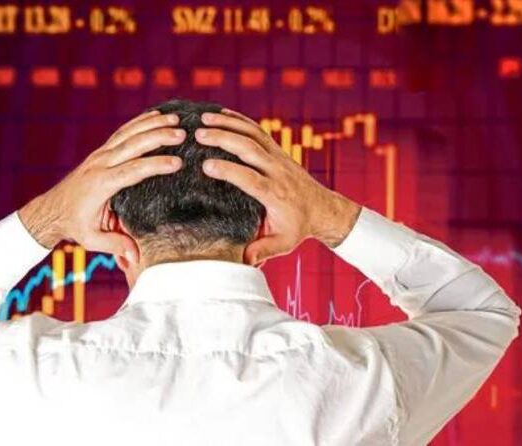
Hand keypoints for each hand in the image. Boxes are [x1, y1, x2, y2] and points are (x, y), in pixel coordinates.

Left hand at [18, 109, 185, 260]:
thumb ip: (114, 245)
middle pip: (132, 145)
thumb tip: (134, 258)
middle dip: (158, 137)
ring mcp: (100, 155)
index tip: (178, 163)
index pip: (133, 171)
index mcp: (101, 184)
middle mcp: (100, 165)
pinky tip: (156, 115)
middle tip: (182, 134)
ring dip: (152, 124)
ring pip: (128, 134)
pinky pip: (122, 132)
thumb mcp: (92, 240)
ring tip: (175, 119)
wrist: (52, 210)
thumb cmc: (75, 226)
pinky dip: (139, 122)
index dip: (156, 165)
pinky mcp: (101, 152)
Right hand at [195, 108, 360, 265]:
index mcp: (274, 193)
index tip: (205, 165)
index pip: (249, 178)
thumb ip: (264, 250)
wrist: (323, 209)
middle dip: (224, 139)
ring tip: (204, 118)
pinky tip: (221, 114)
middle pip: (249, 149)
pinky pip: (258, 132)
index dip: (228, 170)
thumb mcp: (283, 244)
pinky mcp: (278, 151)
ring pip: (253, 135)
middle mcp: (276, 171)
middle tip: (198, 134)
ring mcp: (278, 158)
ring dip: (229, 124)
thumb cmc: (298, 228)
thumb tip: (245, 261)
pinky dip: (240, 120)